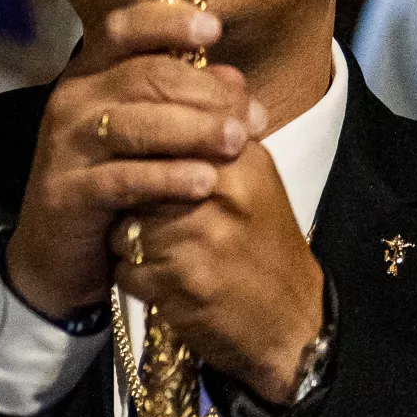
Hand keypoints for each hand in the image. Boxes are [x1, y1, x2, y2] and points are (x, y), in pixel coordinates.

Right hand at [8, 2, 255, 316]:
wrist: (61, 251)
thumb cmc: (116, 182)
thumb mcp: (153, 136)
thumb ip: (188, 103)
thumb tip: (234, 80)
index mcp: (92, 76)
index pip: (122, 29)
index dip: (166, 21)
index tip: (213, 28)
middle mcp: (72, 101)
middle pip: (144, 76)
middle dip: (205, 93)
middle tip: (250, 119)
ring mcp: (64, 146)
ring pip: (134, 123)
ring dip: (193, 131)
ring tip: (237, 144)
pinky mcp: (66, 192)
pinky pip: (122, 178)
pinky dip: (166, 178)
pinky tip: (203, 183)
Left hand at [120, 135, 326, 400]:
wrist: (294, 320)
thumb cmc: (261, 245)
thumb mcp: (249, 181)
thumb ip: (205, 140)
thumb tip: (156, 96)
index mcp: (238, 159)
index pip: (156, 138)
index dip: (139, 162)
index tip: (140, 176)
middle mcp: (220, 192)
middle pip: (131, 183)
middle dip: (133, 207)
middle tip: (159, 226)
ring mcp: (202, 238)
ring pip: (122, 229)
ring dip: (133, 247)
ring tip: (173, 257)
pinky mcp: (184, 282)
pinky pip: (127, 271)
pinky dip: (140, 281)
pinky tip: (174, 285)